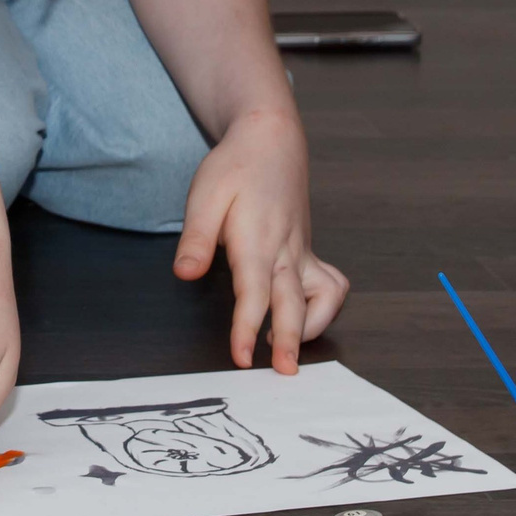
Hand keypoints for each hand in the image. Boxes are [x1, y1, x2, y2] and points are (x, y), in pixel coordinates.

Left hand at [174, 107, 349, 373]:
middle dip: (292, 341)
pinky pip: (331, 284)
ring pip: (324, 296)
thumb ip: (196, 239)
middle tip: (284, 373)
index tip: (242, 358)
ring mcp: (302, 252)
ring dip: (313, 326)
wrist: (271, 141)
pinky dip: (325, 306)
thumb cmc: (235, 168)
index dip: (247, 328)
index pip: (254, 293)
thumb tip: (185, 274)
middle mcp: (286, 251)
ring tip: (287, 345)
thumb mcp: (204, 196)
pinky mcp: (309, 252)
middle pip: (294, 304)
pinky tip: (301, 314)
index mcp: (257, 240)